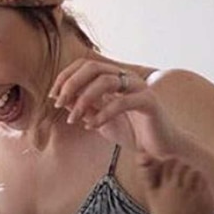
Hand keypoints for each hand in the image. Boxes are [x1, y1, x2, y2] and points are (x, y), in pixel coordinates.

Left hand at [51, 58, 178, 156]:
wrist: (160, 148)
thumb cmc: (131, 132)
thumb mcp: (99, 120)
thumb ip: (83, 108)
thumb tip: (62, 99)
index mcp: (115, 78)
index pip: (85, 65)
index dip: (66, 77)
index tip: (53, 95)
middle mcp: (127, 77)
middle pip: (93, 66)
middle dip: (71, 83)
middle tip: (58, 103)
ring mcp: (139, 87)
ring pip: (106, 80)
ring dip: (83, 99)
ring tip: (73, 118)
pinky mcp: (149, 102)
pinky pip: (121, 102)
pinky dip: (102, 114)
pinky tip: (92, 126)